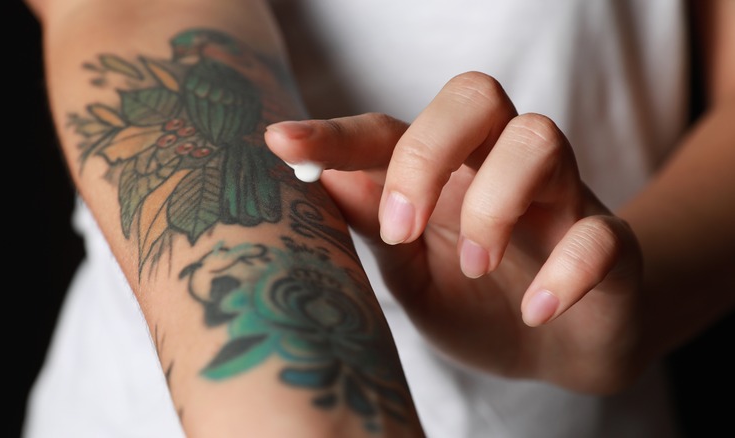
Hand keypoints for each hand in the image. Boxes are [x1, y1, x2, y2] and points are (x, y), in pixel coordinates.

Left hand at [265, 72, 644, 393]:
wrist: (559, 351)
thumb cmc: (478, 303)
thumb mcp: (412, 273)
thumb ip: (378, 227)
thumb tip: (323, 178)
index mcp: (447, 173)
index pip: (390, 130)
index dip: (335, 134)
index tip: (279, 142)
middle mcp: (501, 167)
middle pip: (475, 96)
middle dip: (428, 151)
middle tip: (402, 228)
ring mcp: (561, 198)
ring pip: (540, 138)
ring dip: (494, 204)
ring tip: (474, 267)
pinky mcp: (610, 244)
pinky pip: (601, 232)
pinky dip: (565, 271)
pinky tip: (535, 311)